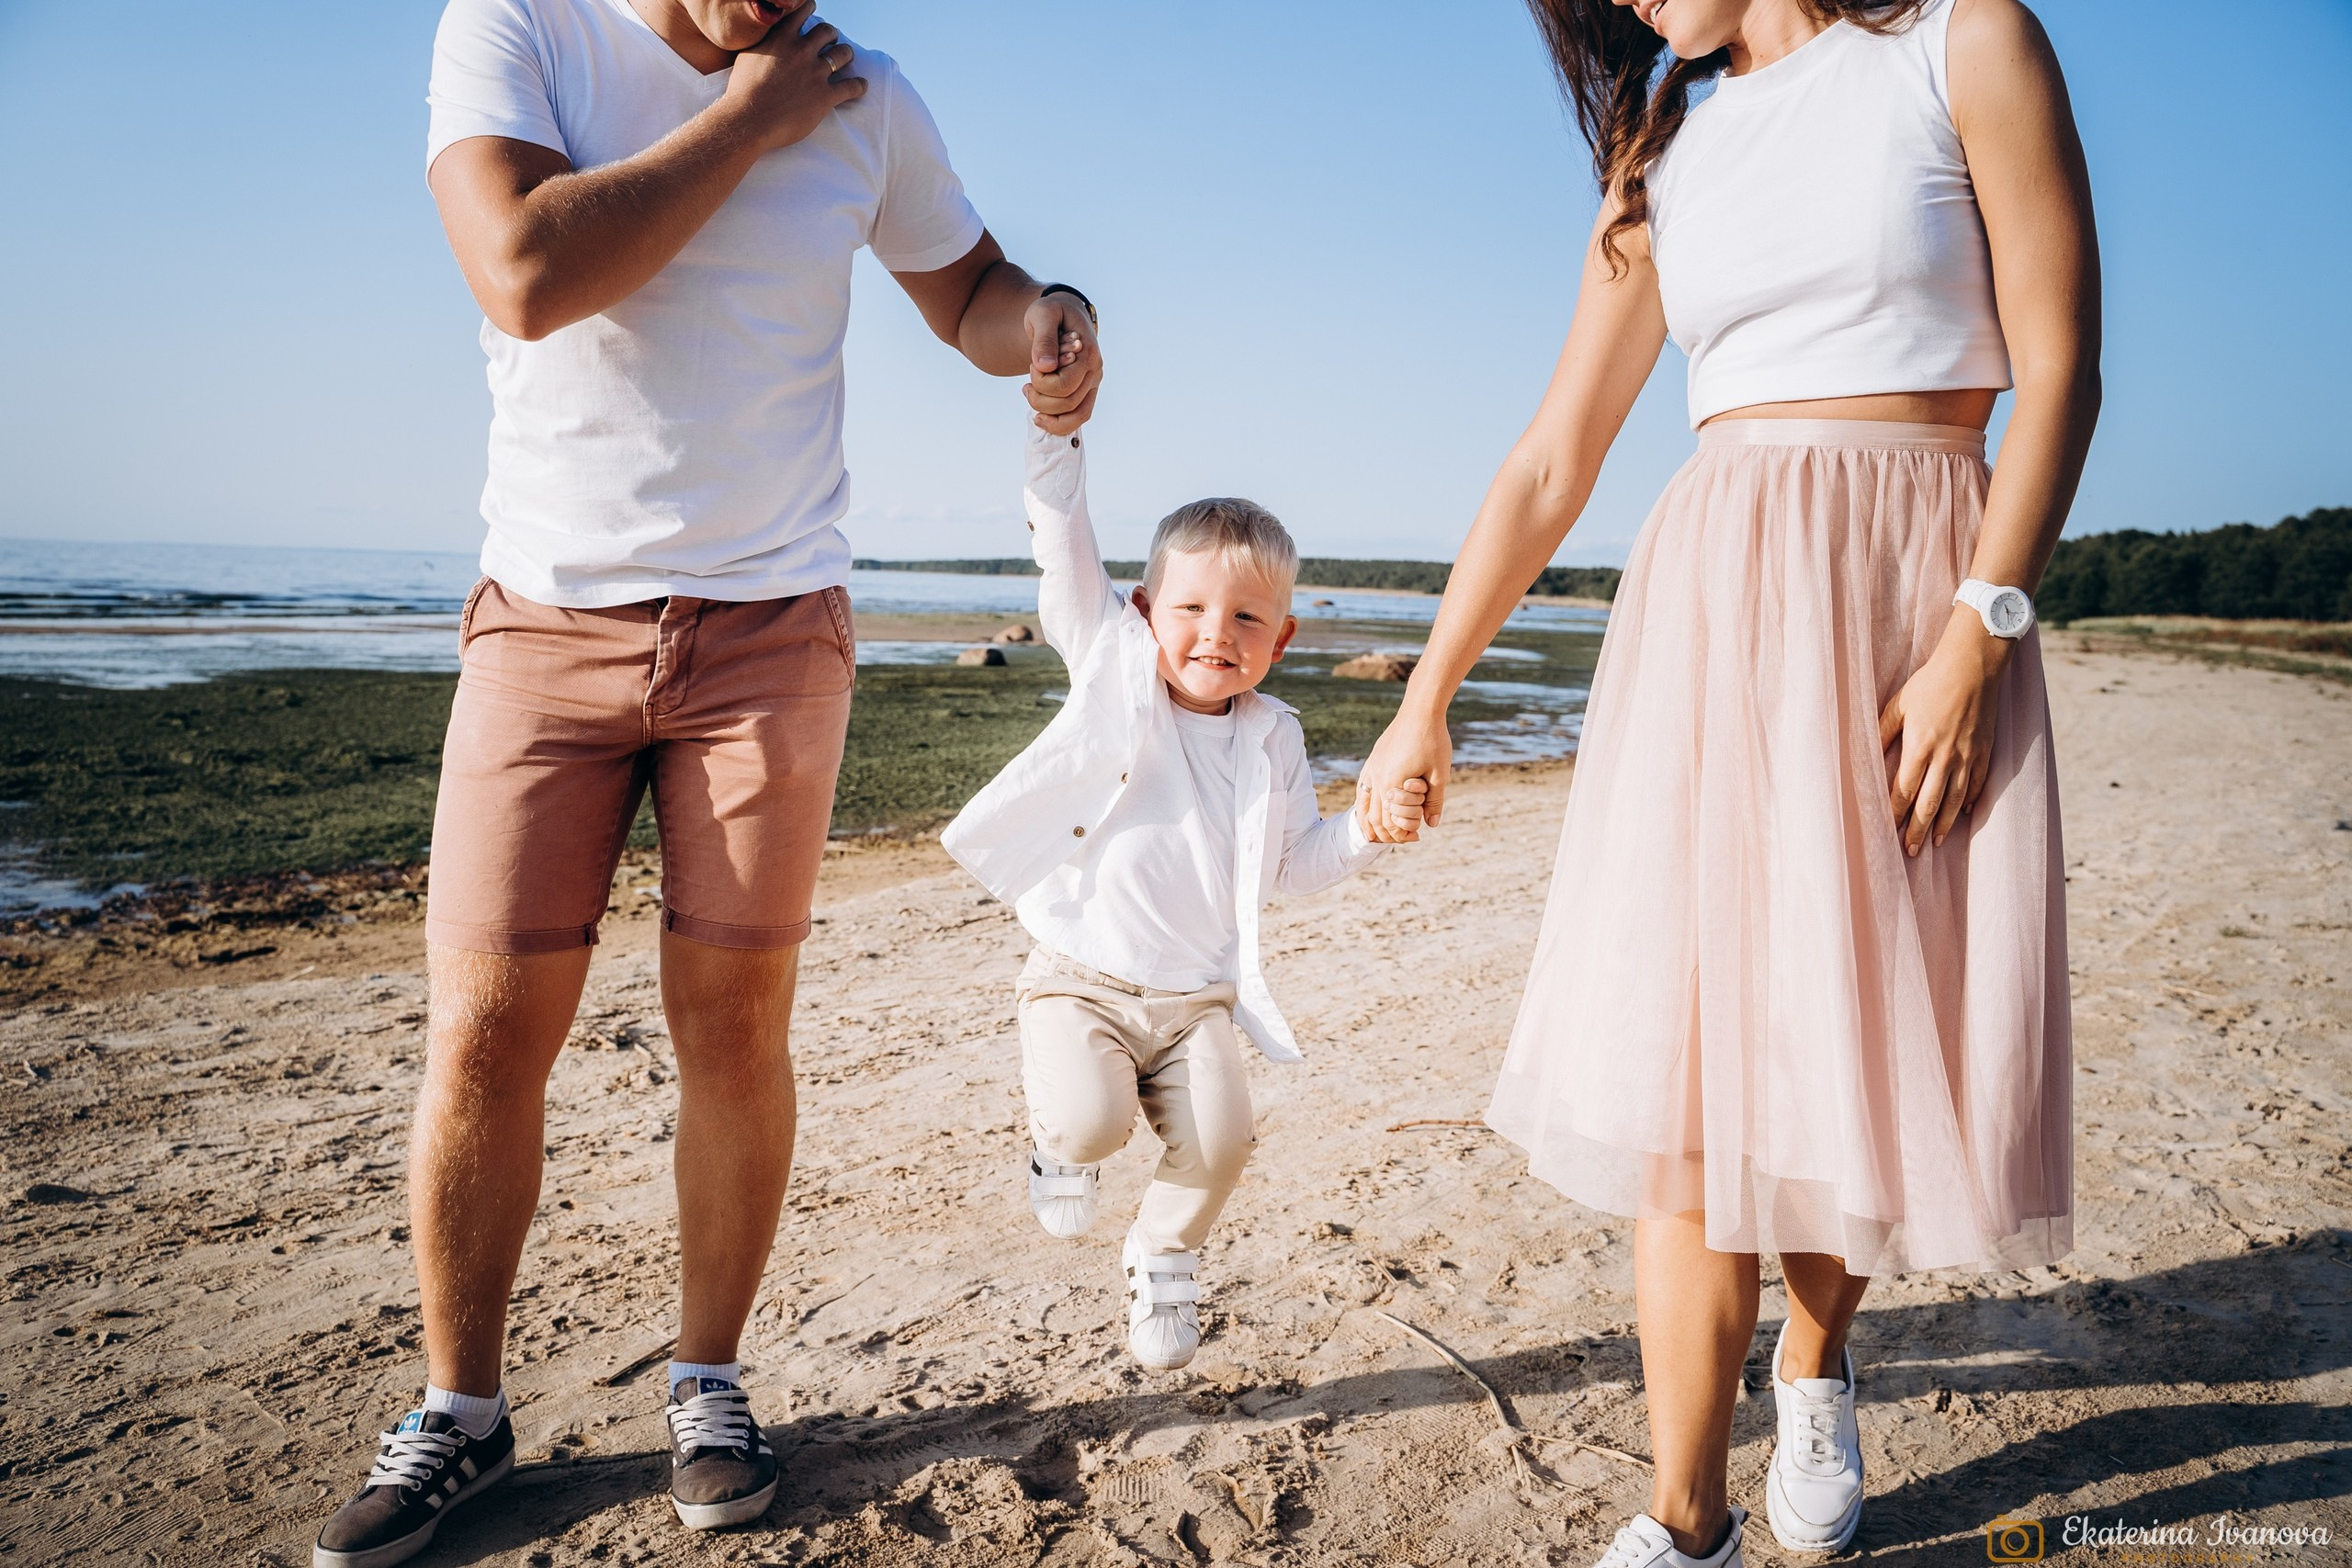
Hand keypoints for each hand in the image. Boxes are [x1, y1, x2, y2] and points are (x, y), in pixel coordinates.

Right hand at [721, 1, 867, 155]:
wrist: (748, 119)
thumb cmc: (742, 91)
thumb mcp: (747, 56)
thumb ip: (764, 44)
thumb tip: (769, 40)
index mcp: (782, 37)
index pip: (801, 11)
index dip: (809, 9)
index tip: (812, 10)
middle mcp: (802, 50)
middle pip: (828, 32)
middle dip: (831, 35)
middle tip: (830, 42)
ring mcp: (816, 72)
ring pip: (843, 53)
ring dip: (846, 54)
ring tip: (846, 58)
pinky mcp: (826, 96)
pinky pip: (852, 86)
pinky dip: (859, 86)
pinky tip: (861, 86)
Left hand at [1023, 292, 1101, 434]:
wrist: (1062, 312)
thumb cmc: (1051, 311)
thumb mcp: (1043, 314)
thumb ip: (1044, 339)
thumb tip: (1045, 367)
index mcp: (1088, 353)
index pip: (1064, 385)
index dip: (1041, 382)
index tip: (1032, 366)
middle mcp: (1095, 372)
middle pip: (1068, 404)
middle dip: (1039, 399)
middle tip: (1026, 384)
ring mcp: (1093, 383)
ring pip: (1077, 417)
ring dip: (1049, 416)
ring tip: (1031, 397)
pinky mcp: (1086, 391)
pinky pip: (1078, 418)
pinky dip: (1059, 424)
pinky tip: (1039, 416)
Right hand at [1357, 703, 1451, 843]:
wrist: (1421, 710)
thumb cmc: (1433, 741)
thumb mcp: (1439, 775)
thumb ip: (1434, 802)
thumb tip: (1431, 824)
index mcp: (1392, 785)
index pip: (1391, 822)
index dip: (1404, 833)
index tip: (1418, 835)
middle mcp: (1376, 779)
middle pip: (1375, 819)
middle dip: (1390, 832)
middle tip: (1408, 836)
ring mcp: (1371, 769)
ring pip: (1364, 806)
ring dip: (1373, 823)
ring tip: (1384, 832)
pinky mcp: (1373, 761)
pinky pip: (1362, 789)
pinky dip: (1364, 806)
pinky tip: (1373, 809)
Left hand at [1879, 609, 2009, 855]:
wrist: (1974, 666)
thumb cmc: (1931, 682)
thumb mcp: (1899, 704)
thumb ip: (1883, 731)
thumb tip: (1868, 753)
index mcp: (1920, 746)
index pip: (1903, 790)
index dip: (1894, 813)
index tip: (1886, 831)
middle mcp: (1946, 757)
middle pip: (1929, 803)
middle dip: (1917, 829)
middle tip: (1909, 852)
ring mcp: (1969, 756)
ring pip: (1955, 800)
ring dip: (1944, 824)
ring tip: (1934, 842)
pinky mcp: (1986, 750)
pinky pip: (1978, 783)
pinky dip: (1969, 801)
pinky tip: (1963, 813)